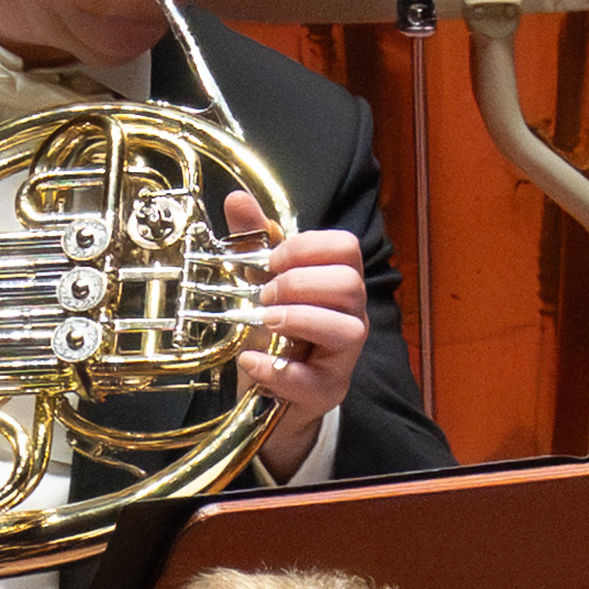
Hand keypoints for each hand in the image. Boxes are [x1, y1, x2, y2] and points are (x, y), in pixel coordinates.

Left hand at [240, 224, 375, 439]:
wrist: (269, 389)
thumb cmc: (273, 329)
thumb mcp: (259, 281)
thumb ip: (251, 240)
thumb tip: (237, 198)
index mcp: (338, 282)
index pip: (347, 247)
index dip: (307, 247)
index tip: (273, 260)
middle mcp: (351, 315)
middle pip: (350, 284)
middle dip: (299, 284)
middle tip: (265, 295)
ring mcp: (344, 356)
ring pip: (348, 329)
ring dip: (299, 319)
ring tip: (265, 322)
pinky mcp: (327, 390)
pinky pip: (313, 380)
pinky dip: (277, 368)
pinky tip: (251, 359)